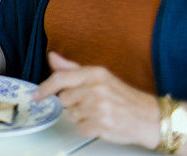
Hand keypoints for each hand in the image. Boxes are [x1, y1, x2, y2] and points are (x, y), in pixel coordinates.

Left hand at [34, 52, 160, 148]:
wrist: (150, 118)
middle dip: (72, 104)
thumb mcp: (100, 77)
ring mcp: (98, 107)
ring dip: (81, 117)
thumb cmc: (124, 98)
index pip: (61, 78)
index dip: (45, 87)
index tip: (36, 95)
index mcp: (95, 73)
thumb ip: (73, 68)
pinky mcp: (101, 124)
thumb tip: (52, 57)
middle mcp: (96, 88)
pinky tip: (102, 123)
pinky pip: (80, 128)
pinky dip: (88, 128)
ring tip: (99, 113)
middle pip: (64, 99)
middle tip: (90, 103)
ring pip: (71, 115)